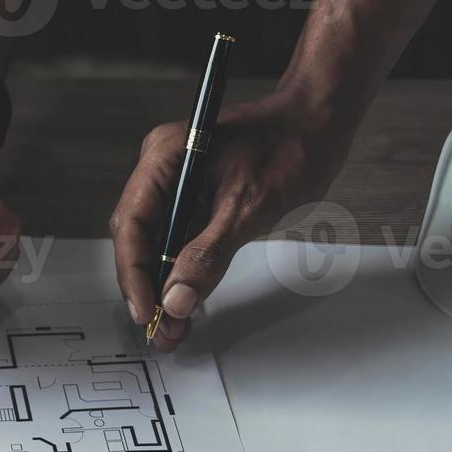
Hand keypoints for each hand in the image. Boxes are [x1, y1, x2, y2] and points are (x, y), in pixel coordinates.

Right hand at [110, 90, 352, 351]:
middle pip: (137, 236)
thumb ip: (207, 256)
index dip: (134, 273)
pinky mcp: (194, 194)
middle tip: (161, 329)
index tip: (147, 312)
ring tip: (174, 326)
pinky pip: (178, 236)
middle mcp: (161, 167)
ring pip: (156, 241)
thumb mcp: (250, 208)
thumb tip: (177, 300)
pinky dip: (182, 269)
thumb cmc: (292, 149)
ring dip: (163, 283)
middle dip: (147, 286)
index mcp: (165, 157)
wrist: (320, 122)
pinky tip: (186, 299)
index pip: (131, 224)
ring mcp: (176, 180)